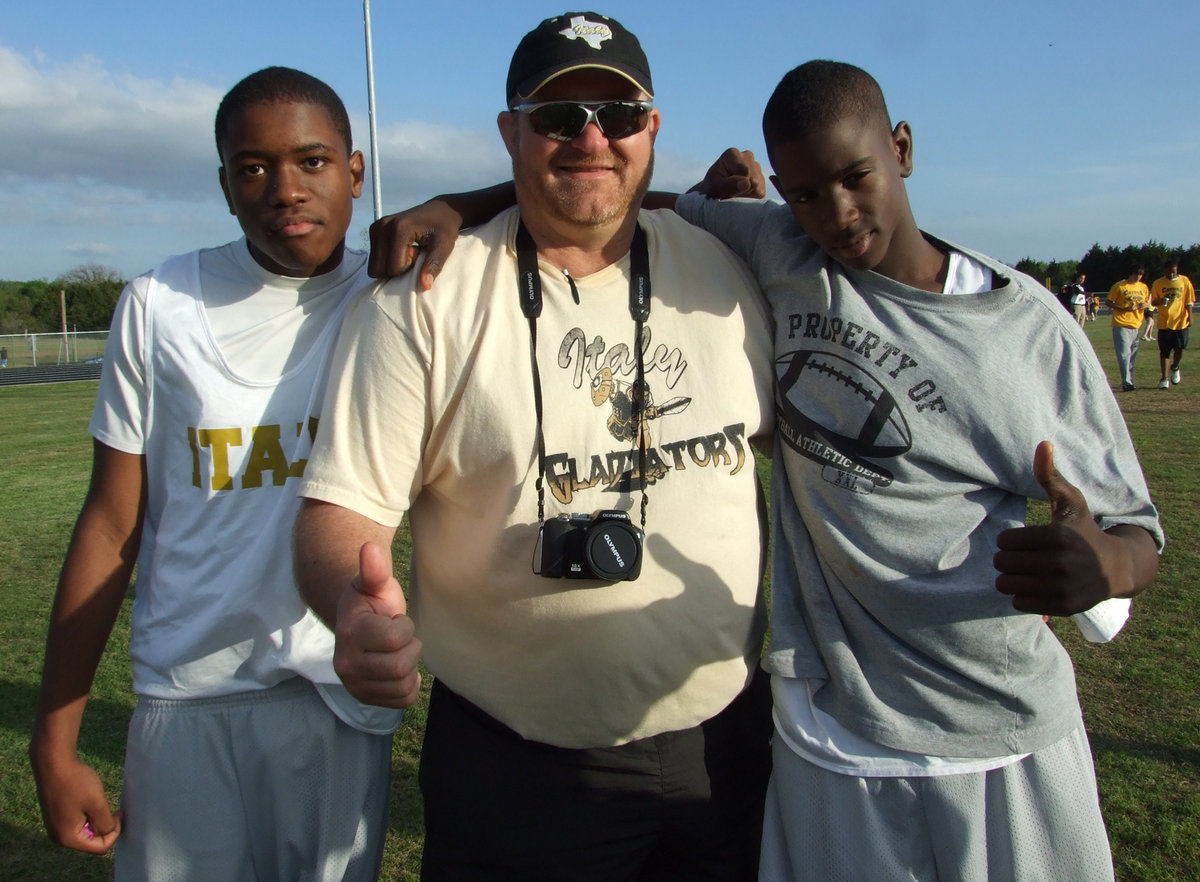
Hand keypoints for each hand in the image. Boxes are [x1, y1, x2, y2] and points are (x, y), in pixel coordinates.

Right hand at [30, 751, 121, 853]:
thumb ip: (105, 823)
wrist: (53, 762)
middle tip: (112, 807)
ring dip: (96, 818)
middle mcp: (58, 837)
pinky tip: (89, 798)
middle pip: (91, 840)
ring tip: (99, 801)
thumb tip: (107, 833)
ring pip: (85, 830)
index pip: (99, 847)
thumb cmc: (76, 782)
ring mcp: (55, 826)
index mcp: (68, 838)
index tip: (118, 812)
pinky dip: (87, 813)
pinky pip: (77, 821)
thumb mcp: (97, 803)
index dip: (115, 832)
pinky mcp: (55, 816)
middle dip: (105, 825)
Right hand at [332, 542, 422, 706]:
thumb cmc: (372, 602)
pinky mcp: (366, 699)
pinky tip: (398, 668)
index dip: (405, 628)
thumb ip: (374, 570)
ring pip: (404, 686)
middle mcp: (346, 665)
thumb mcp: (375, 584)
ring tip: (397, 652)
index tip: (396, 619)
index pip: (395, 640)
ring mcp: (355, 685)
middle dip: (410, 648)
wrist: (356, 625)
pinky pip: (403, 700)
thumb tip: (370, 547)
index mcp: (350, 634)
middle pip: (401, 667)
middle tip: (400, 638)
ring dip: (410, 667)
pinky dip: (408, 685)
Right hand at [368, 201, 462, 287]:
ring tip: (407, 250)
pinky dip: (388, 260)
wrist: (439, 210)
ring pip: (374, 267)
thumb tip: (425, 285)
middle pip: (379, 270)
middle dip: (397, 269)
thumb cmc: (444, 228)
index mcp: (398, 228)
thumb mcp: (444, 246)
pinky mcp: (374, 230)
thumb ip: (434, 264)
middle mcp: (382, 226)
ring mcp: (376, 227)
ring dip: (392, 265)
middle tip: (413, 253)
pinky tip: (401, 248)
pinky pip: (375, 260)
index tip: (420, 253)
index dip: (409, 268)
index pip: (394, 268)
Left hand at [687, 148, 765, 199]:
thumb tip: (747, 183)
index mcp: (732, 154)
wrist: (714, 196)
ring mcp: (756, 167)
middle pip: (753, 179)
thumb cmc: (711, 190)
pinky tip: (740, 195)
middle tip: (728, 192)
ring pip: (758, 187)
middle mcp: (747, 156)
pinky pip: (760, 194)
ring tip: (734, 193)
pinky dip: (750, 199)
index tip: (723, 187)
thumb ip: (728, 185)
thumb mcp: (714, 189)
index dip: (735, 185)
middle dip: (741, 191)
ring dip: (745, 195)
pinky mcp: (762, 180)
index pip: (744, 172)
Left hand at [994, 441, 1134, 615]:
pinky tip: (1037, 586)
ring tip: (1027, 572)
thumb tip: (1042, 443)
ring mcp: (1059, 588)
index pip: (1004, 541)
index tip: (1024, 540)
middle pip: (1001, 563)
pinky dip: (1022, 596)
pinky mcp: (1060, 607)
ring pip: (1006, 585)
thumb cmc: (1084, 530)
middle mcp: (1058, 564)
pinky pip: (1018, 603)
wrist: (1115, 568)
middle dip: (1008, 559)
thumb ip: (1050, 476)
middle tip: (1023, 557)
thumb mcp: (1071, 501)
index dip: (1011, 540)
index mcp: (1055, 537)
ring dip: (1012, 578)